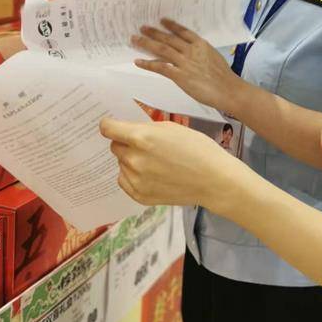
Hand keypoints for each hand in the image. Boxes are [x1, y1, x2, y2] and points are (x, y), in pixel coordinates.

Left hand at [100, 117, 237, 209]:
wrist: (213, 180)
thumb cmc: (197, 148)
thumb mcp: (172, 127)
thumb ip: (146, 128)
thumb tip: (128, 130)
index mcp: (141, 138)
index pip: (108, 128)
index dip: (110, 125)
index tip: (113, 126)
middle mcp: (134, 159)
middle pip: (115, 146)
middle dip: (126, 143)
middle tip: (146, 145)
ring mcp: (136, 180)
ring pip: (121, 164)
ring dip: (131, 161)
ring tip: (154, 162)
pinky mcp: (139, 196)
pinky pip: (125, 181)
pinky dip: (133, 177)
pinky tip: (152, 175)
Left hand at [131, 19, 242, 114]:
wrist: (227, 89)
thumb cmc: (223, 76)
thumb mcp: (213, 57)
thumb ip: (201, 53)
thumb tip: (193, 53)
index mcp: (201, 44)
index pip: (183, 31)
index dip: (171, 25)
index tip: (162, 20)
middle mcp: (191, 50)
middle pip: (169, 38)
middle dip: (154, 32)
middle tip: (142, 27)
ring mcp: (184, 62)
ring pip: (162, 50)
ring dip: (147, 43)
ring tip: (135, 39)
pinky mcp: (180, 76)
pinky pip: (160, 68)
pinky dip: (148, 64)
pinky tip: (138, 61)